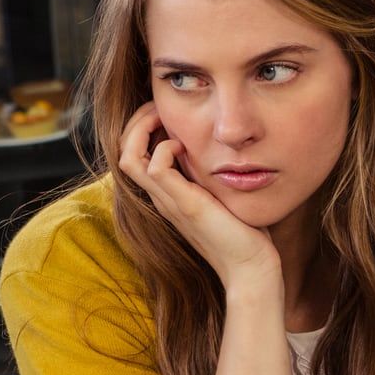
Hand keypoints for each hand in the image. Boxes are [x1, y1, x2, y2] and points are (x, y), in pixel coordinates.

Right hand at [117, 102, 278, 288]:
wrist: (251, 267)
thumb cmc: (244, 233)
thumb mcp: (222, 194)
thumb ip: (211, 174)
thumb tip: (219, 148)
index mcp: (167, 194)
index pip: (133, 153)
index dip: (140, 128)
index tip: (165, 112)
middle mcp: (161, 197)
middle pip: (122, 150)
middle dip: (136, 121)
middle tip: (158, 107)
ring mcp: (169, 202)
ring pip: (128, 156)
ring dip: (142, 128)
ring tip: (164, 117)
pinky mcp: (185, 205)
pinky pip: (154, 167)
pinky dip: (164, 148)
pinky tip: (186, 146)